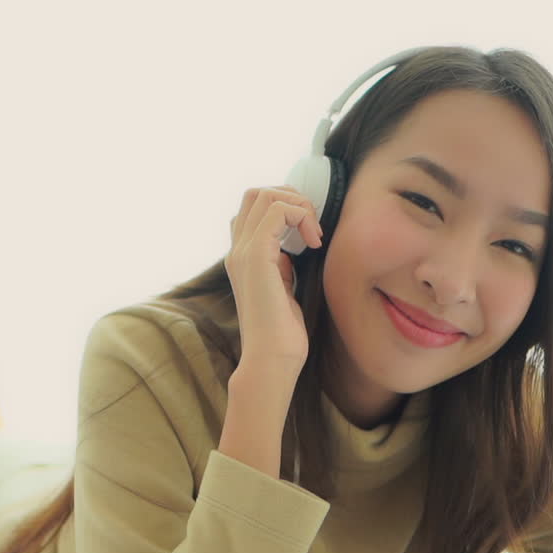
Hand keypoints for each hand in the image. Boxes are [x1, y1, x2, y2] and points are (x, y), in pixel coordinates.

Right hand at [225, 186, 323, 373]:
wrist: (271, 359)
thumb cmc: (281, 335)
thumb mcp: (282, 292)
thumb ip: (280, 269)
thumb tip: (288, 254)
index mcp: (241, 258)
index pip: (253, 209)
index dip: (284, 207)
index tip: (308, 235)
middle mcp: (238, 250)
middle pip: (255, 193)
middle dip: (291, 198)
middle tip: (312, 227)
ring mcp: (244, 252)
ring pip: (265, 194)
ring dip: (298, 205)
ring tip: (314, 234)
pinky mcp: (257, 257)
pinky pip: (277, 210)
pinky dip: (301, 216)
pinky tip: (314, 242)